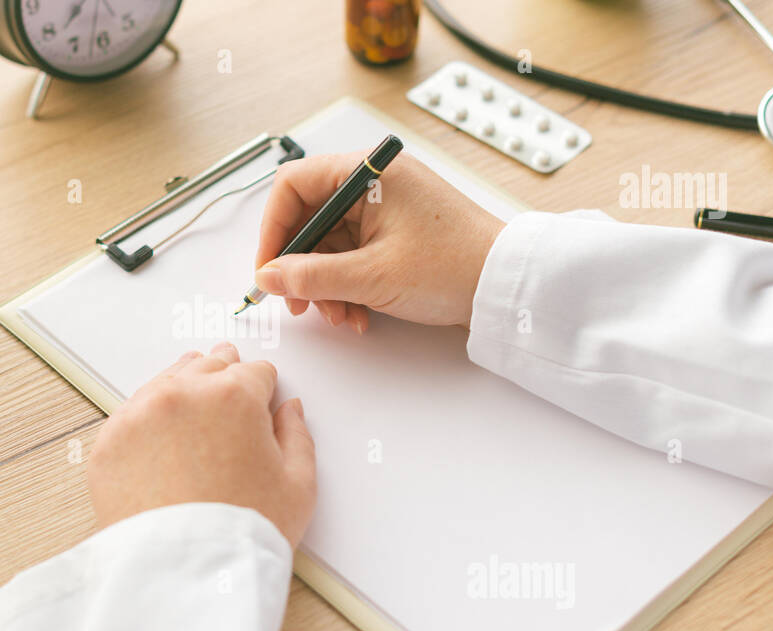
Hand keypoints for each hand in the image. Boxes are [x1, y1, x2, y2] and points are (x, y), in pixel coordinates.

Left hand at [88, 342, 316, 547]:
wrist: (181, 574)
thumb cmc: (239, 534)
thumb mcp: (297, 486)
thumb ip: (298, 436)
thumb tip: (289, 411)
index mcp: (233, 396)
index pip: (255, 370)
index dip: (263, 385)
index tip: (261, 395)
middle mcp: (182, 394)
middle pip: (208, 365)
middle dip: (223, 375)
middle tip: (228, 389)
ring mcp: (139, 415)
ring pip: (166, 382)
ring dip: (183, 388)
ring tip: (195, 409)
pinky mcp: (109, 442)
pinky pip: (131, 415)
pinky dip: (148, 420)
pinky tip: (162, 439)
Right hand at [254, 151, 504, 330]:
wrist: (505, 287)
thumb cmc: (454, 267)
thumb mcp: (371, 277)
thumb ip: (310, 276)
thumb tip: (268, 276)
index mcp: (369, 172)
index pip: (293, 185)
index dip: (273, 229)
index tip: (267, 269)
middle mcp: (374, 182)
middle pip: (309, 217)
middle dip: (299, 265)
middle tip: (296, 302)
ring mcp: (385, 208)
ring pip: (329, 243)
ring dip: (324, 283)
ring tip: (338, 315)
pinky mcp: (394, 232)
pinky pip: (352, 255)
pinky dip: (346, 285)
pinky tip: (357, 313)